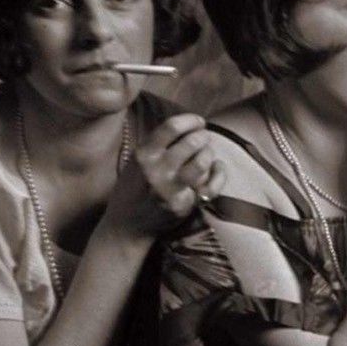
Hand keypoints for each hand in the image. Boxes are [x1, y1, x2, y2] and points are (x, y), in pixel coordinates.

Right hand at [119, 112, 214, 238]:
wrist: (127, 225)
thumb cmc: (134, 188)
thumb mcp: (137, 161)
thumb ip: (157, 145)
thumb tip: (187, 125)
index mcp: (144, 154)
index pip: (172, 127)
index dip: (191, 120)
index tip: (199, 121)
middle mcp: (157, 170)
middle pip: (191, 142)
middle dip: (203, 136)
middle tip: (205, 138)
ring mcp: (171, 189)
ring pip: (201, 163)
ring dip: (209, 153)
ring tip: (207, 152)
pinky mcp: (184, 205)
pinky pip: (211, 186)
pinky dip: (219, 174)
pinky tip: (219, 167)